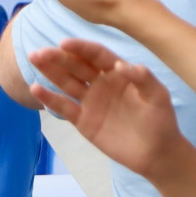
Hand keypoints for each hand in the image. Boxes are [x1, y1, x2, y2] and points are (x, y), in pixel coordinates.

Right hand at [28, 39, 190, 175]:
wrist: (156, 153)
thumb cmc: (161, 121)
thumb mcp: (158, 96)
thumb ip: (142, 78)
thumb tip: (120, 65)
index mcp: (118, 73)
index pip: (96, 55)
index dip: (80, 48)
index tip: (64, 43)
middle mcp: (101, 83)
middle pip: (76, 66)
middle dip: (58, 57)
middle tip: (40, 52)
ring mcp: (91, 102)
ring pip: (66, 82)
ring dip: (50, 71)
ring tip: (34, 59)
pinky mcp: (83, 121)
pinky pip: (64, 107)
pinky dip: (50, 98)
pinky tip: (36, 88)